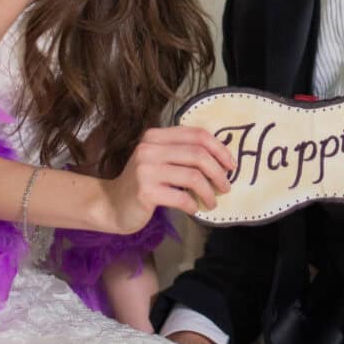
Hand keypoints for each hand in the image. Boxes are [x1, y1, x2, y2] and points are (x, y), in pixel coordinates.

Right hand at [101, 127, 235, 231]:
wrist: (112, 205)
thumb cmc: (143, 184)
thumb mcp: (160, 160)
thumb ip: (182, 154)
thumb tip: (222, 160)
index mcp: (155, 136)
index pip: (196, 134)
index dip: (220, 149)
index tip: (231, 165)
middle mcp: (148, 148)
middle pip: (198, 155)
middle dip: (218, 173)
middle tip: (225, 187)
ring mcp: (145, 169)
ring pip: (193, 176)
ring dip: (209, 192)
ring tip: (212, 202)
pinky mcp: (145, 191)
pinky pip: (182, 197)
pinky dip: (194, 205)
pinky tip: (193, 209)